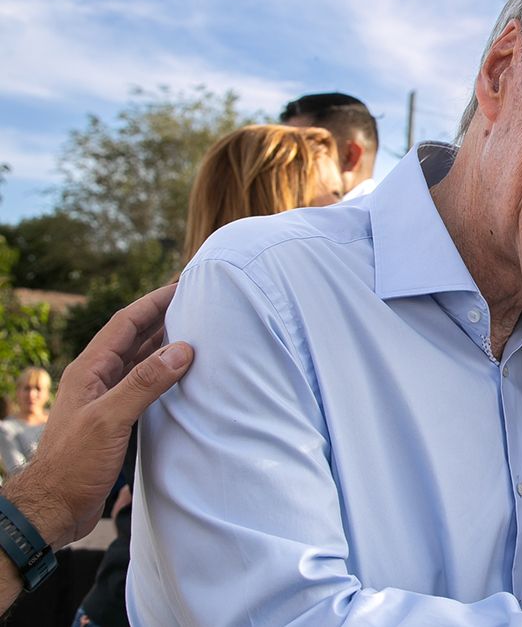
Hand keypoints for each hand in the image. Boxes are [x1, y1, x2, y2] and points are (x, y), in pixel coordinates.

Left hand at [7, 285, 192, 549]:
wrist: (53, 508)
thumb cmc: (73, 465)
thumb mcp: (110, 419)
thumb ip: (144, 383)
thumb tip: (182, 349)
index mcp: (89, 370)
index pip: (124, 324)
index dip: (152, 302)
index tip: (181, 286)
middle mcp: (97, 379)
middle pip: (133, 338)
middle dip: (162, 318)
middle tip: (196, 303)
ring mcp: (105, 399)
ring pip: (139, 362)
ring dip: (165, 345)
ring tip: (196, 332)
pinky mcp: (115, 420)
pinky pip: (144, 387)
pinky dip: (164, 375)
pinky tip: (183, 377)